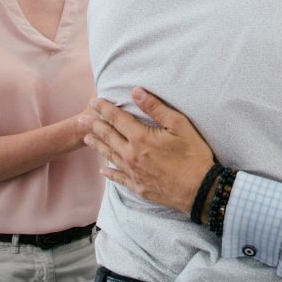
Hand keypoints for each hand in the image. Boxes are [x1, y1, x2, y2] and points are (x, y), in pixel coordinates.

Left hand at [80, 88, 216, 213]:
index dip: (104, 109)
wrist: (200, 190)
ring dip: (97, 146)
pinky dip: (109, 173)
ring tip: (86, 138)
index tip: (94, 101)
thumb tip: (136, 91)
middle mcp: (131, 155)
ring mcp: (133, 172)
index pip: (117, 119)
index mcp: (140, 137)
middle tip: (82, 118)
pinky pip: (118, 178)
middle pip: (108, 136)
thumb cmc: (193, 154)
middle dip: (95, 125)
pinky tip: (103, 170)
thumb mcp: (179, 125)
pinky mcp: (138, 186)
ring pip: (110, 156)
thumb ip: (155, 108)